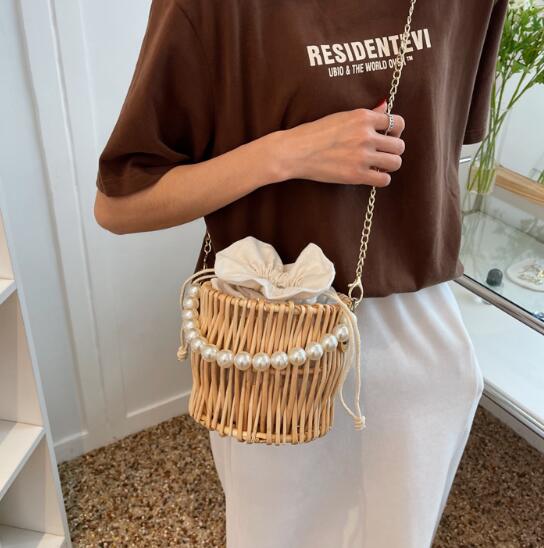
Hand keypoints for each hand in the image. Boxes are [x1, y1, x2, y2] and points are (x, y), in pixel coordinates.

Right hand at [279, 100, 404, 186]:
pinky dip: (381, 178)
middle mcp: (366, 135)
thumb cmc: (315, 133)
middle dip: (393, 150)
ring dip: (389, 165)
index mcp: (363, 117)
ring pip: (395, 162)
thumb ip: (367, 114)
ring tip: (377, 165)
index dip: (395, 132)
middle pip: (399, 145)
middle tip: (381, 154)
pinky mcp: (356, 174)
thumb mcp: (342, 116)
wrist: (295, 151)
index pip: (398, 123)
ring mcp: (362, 156)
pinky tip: (371, 175)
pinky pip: (384, 179)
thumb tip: (385, 106)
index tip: (387, 137)